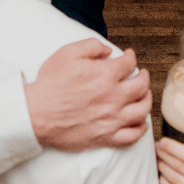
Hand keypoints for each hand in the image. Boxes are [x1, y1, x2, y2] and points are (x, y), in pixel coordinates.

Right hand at [25, 38, 150, 150]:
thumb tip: (108, 50)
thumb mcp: (67, 53)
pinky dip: (141, 129)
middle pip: (141, 86)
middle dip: (144, 77)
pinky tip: (141, 123)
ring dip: (147, 100)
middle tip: (142, 74)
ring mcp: (111, 119)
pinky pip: (132, 135)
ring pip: (142, 110)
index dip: (131, 57)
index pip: (129, 64)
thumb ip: (91, 46)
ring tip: (145, 95)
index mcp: (106, 75)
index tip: (128, 56)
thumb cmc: (50, 85)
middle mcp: (113, 97)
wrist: (36, 113)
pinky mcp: (106, 137)